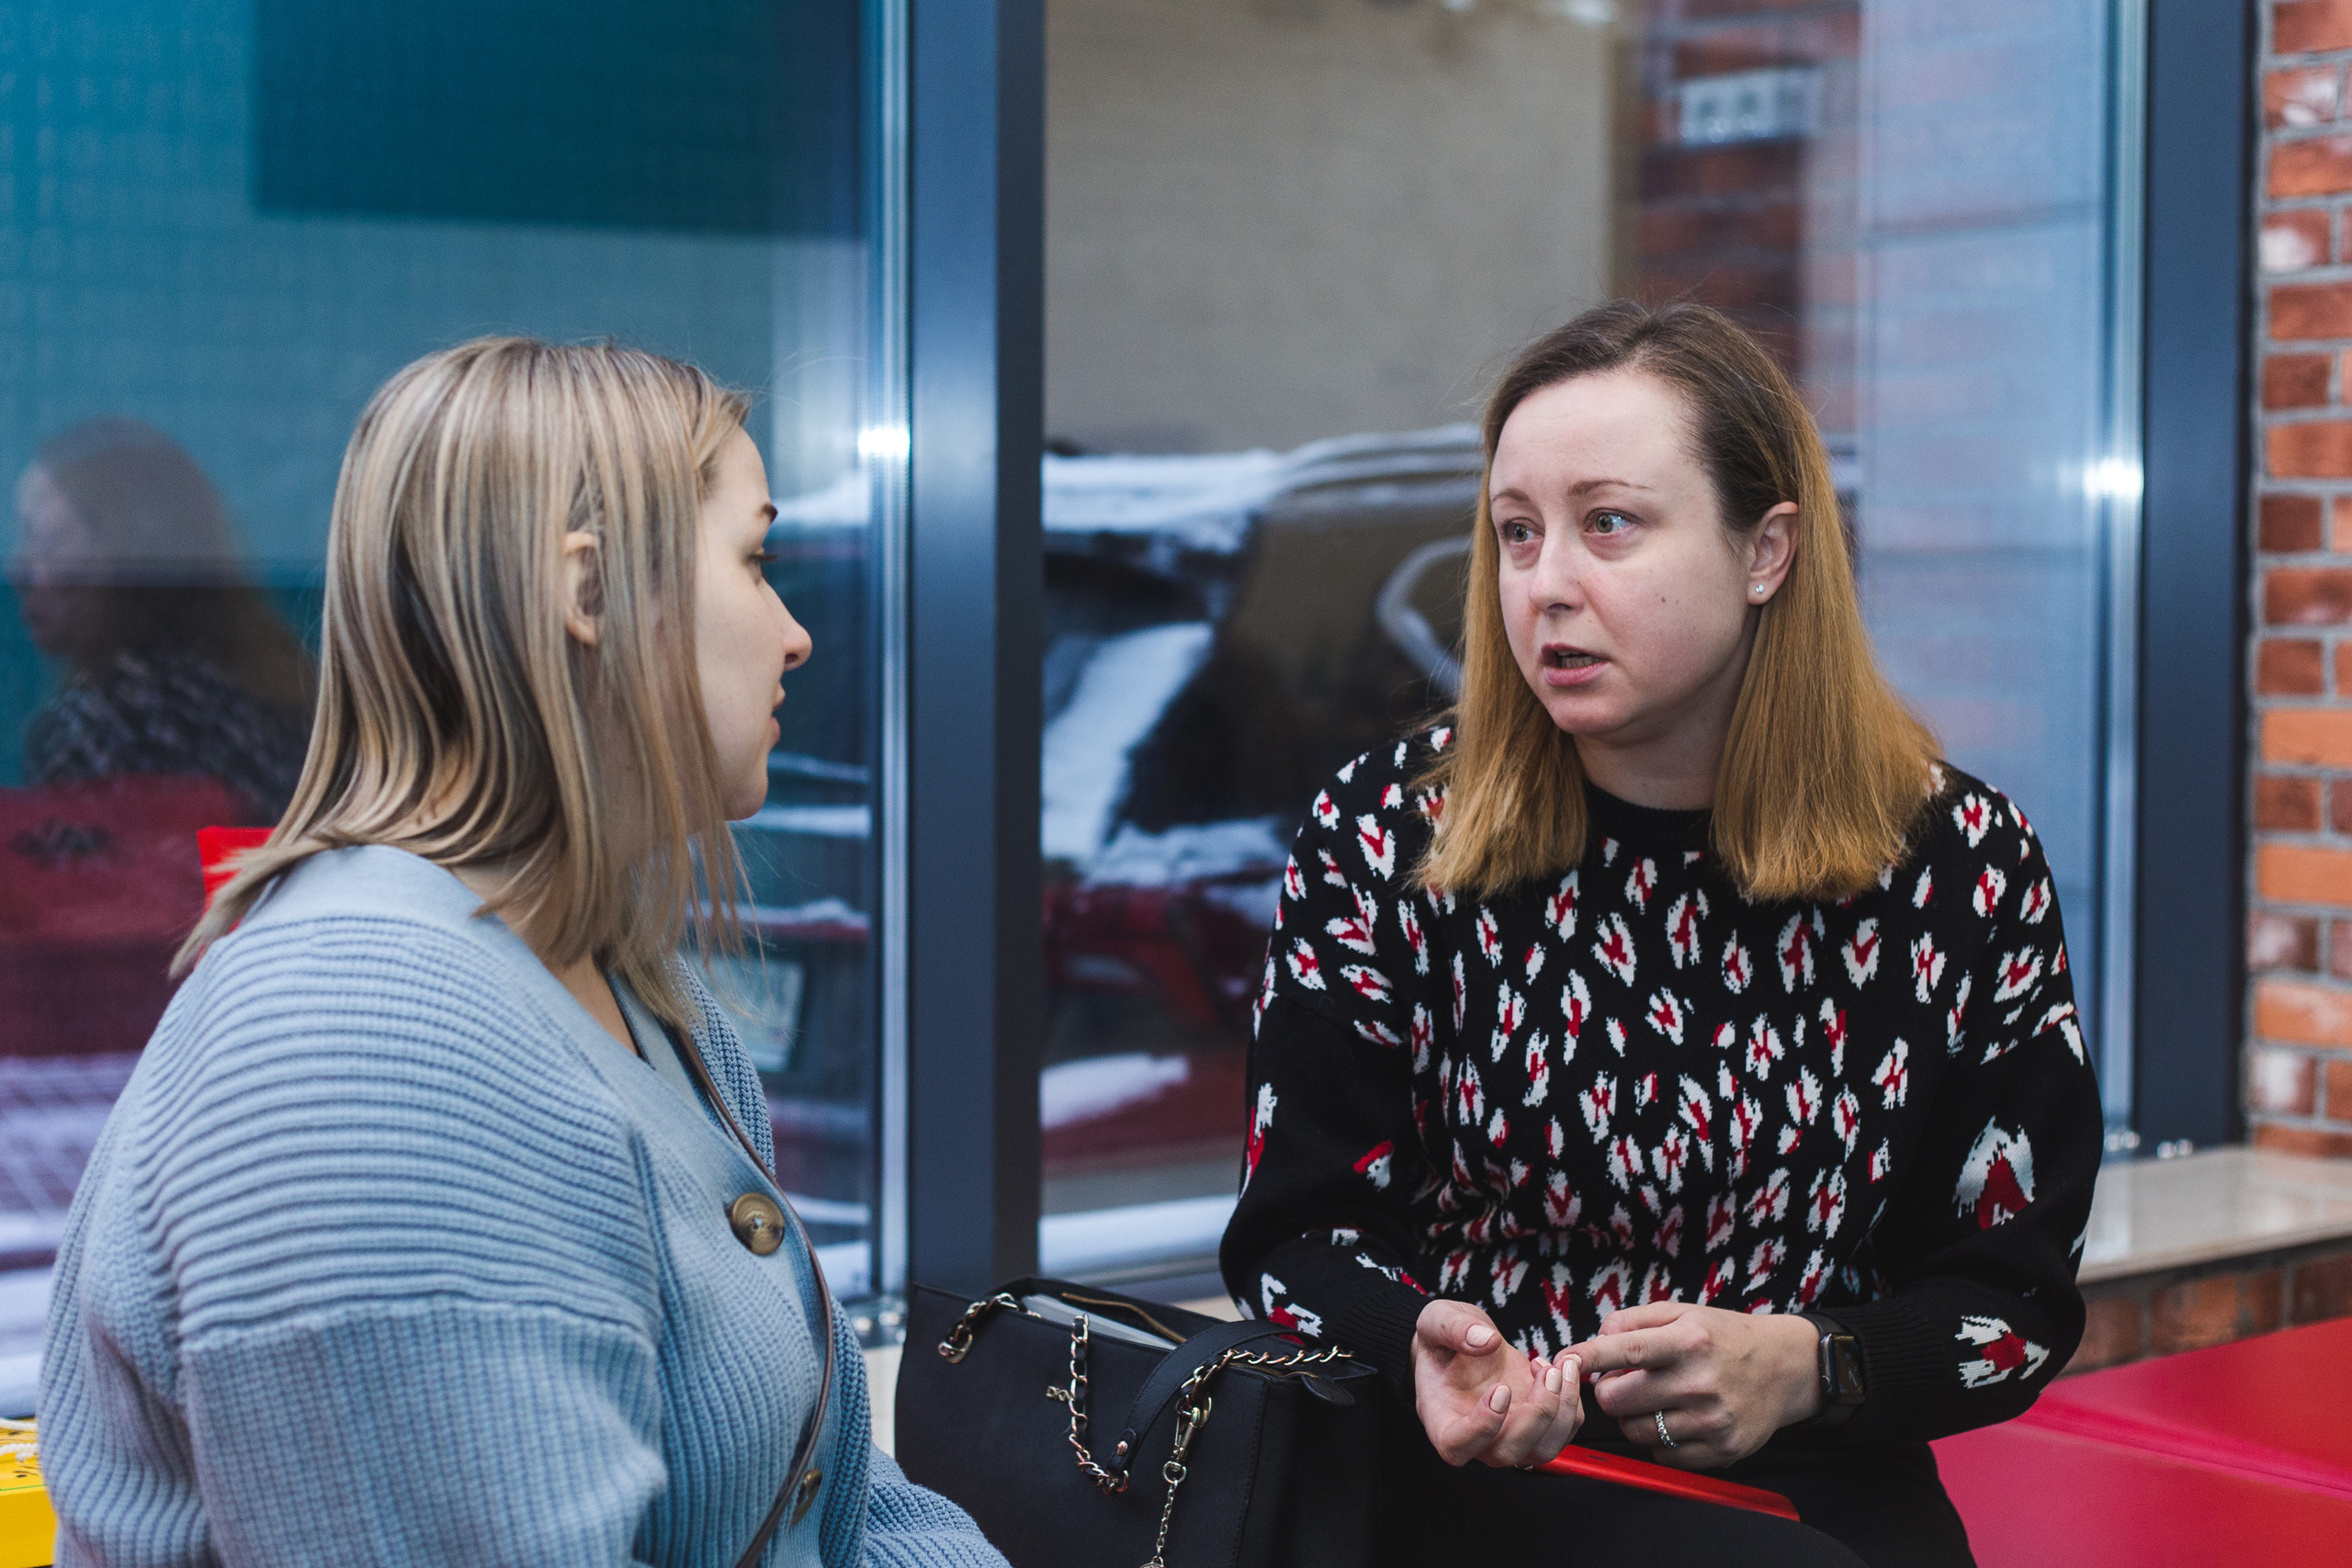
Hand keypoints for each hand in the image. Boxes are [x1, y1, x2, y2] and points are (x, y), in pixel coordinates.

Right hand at [1410, 1299, 1582, 1467]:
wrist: (1465, 1345)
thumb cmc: (1444, 1341)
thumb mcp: (1437, 1320)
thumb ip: (1453, 1328)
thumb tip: (1486, 1341)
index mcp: (1442, 1421)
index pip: (1457, 1447)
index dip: (1482, 1427)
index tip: (1500, 1389)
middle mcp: (1478, 1440)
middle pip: (1508, 1452)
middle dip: (1536, 1415)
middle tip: (1545, 1371)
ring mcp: (1510, 1437)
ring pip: (1542, 1450)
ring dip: (1561, 1411)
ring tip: (1558, 1368)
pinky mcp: (1537, 1427)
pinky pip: (1564, 1431)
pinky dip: (1571, 1402)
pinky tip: (1560, 1367)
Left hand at [1568, 1302, 1820, 1468]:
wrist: (1785, 1368)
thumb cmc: (1725, 1337)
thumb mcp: (1683, 1313)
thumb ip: (1633, 1320)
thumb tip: (1595, 1341)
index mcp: (1688, 1341)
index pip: (1624, 1351)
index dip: (1588, 1357)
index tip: (1565, 1360)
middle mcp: (1699, 1381)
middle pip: (1617, 1400)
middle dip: (1610, 1391)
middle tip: (1625, 1382)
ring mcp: (1711, 1420)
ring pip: (1635, 1431)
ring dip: (1633, 1417)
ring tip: (1654, 1400)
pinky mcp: (1722, 1450)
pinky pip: (1662, 1454)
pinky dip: (1659, 1440)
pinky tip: (1675, 1420)